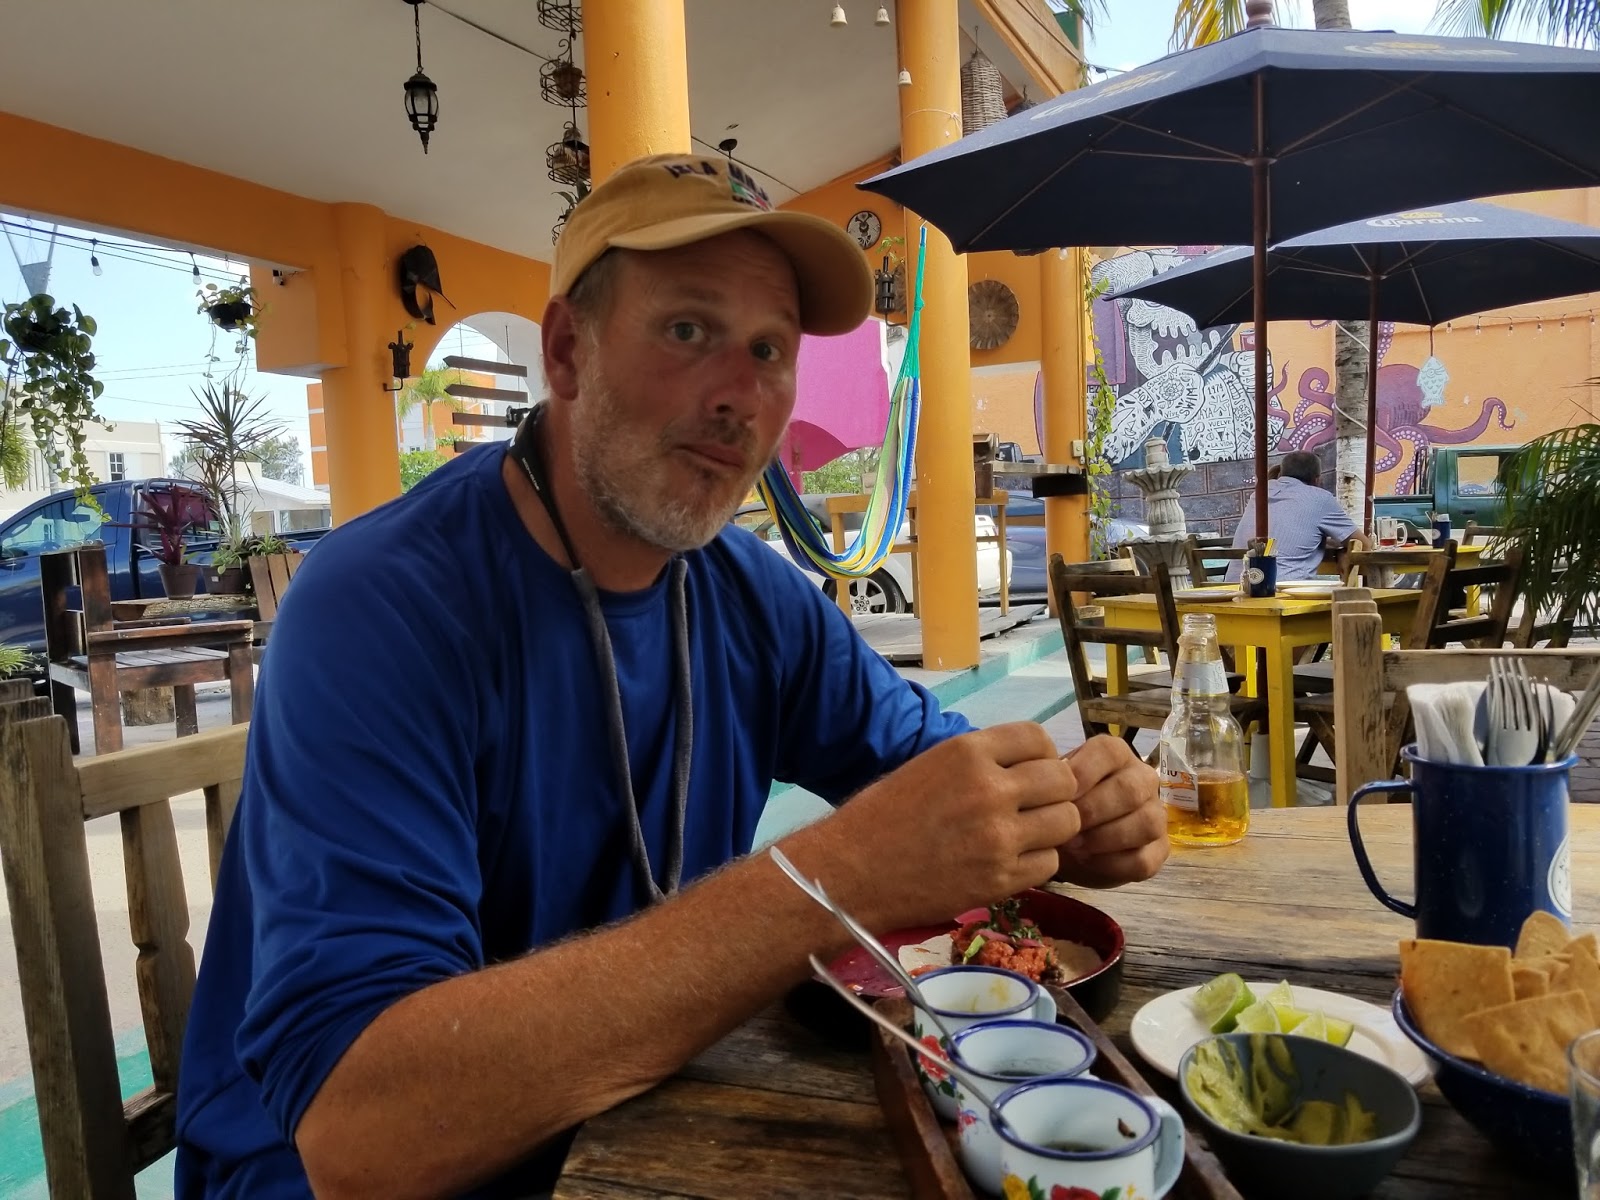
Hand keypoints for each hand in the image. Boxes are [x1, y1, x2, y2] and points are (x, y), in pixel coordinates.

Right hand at [799, 723, 1083, 931]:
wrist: (853, 871)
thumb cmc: (882, 815)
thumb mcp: (929, 765)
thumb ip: (979, 761)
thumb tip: (1026, 765)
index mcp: (968, 751)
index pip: (1038, 738)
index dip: (1041, 755)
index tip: (1032, 771)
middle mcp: (990, 788)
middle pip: (1063, 781)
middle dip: (1055, 792)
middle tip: (1036, 806)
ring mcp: (1000, 836)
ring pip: (1066, 822)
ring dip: (1052, 828)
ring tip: (1027, 835)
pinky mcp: (1001, 878)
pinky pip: (1050, 863)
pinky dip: (1038, 862)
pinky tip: (1012, 860)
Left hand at [1053, 735, 1166, 888]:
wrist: (1070, 845)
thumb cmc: (1061, 806)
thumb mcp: (1053, 789)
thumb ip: (1053, 782)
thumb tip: (1049, 786)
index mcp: (1117, 755)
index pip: (1109, 752)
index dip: (1083, 772)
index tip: (1058, 794)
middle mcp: (1143, 779)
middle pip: (1130, 789)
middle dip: (1093, 810)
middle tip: (1067, 825)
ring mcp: (1156, 814)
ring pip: (1146, 823)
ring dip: (1106, 837)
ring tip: (1076, 845)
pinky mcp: (1159, 850)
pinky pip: (1144, 858)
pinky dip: (1112, 864)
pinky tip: (1088, 861)